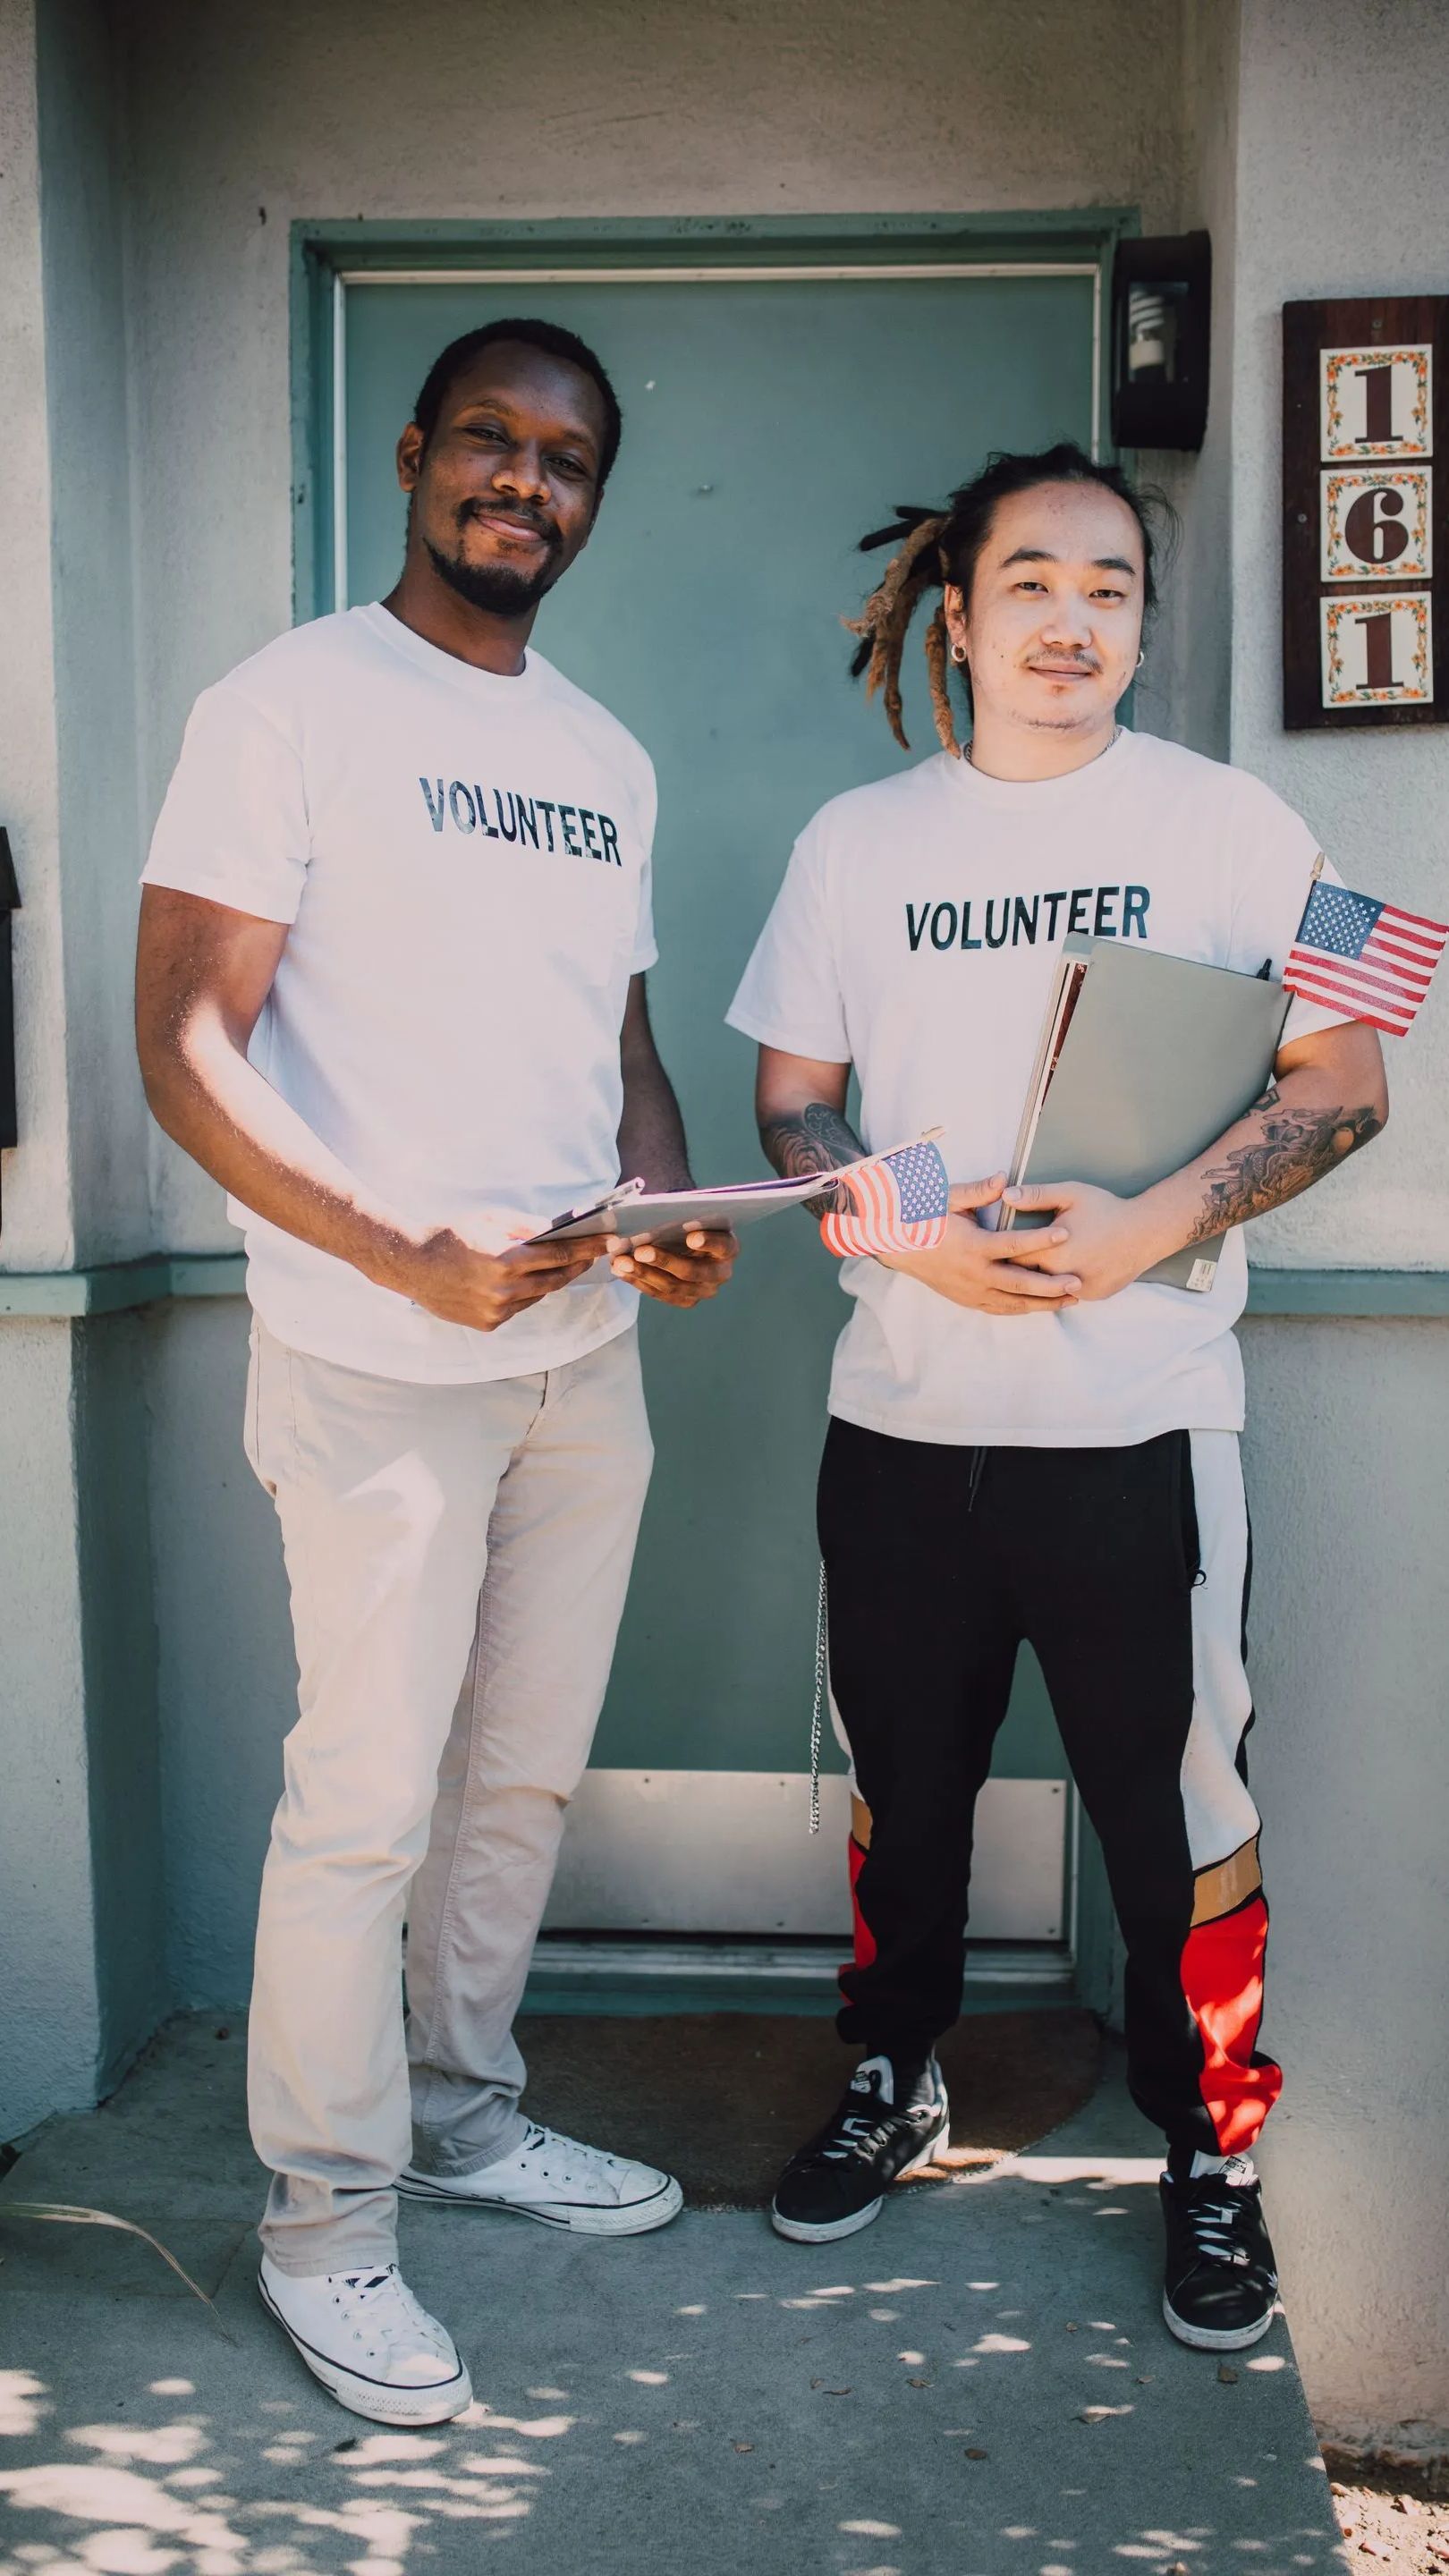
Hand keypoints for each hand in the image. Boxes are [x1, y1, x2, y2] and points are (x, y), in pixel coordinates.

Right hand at [404, 1226, 602, 1331]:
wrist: (411, 1265)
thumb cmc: (450, 1236)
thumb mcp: (489, 1219)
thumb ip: (525, 1226)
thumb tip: (557, 1230)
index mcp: (505, 1260)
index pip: (558, 1254)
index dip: (586, 1248)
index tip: (607, 1241)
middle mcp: (503, 1290)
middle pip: (555, 1279)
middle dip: (577, 1265)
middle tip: (593, 1254)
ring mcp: (496, 1311)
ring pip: (537, 1296)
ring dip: (550, 1281)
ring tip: (563, 1266)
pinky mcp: (488, 1324)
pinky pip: (517, 1308)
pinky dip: (524, 1294)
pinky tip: (525, 1282)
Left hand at [604, 1224, 738, 1309]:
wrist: (687, 1237)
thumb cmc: (689, 1221)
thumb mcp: (690, 1214)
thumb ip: (681, 1214)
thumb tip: (652, 1213)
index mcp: (729, 1246)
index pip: (722, 1245)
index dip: (708, 1242)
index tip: (691, 1237)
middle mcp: (721, 1272)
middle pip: (693, 1272)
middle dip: (664, 1261)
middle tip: (640, 1251)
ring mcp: (704, 1290)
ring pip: (673, 1287)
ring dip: (644, 1274)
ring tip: (621, 1262)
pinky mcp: (687, 1300)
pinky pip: (661, 1295)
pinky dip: (639, 1282)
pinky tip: (621, 1270)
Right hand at [884, 1173, 1081, 1316]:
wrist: (898, 1248)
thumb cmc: (924, 1218)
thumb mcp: (948, 1199)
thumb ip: (978, 1192)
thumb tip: (1004, 1179)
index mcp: (972, 1246)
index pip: (1013, 1244)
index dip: (1040, 1239)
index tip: (1064, 1234)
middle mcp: (974, 1273)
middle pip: (1020, 1283)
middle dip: (1051, 1285)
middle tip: (1078, 1283)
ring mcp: (971, 1290)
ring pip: (1013, 1302)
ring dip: (1043, 1302)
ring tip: (1071, 1300)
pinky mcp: (967, 1300)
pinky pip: (999, 1308)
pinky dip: (1022, 1309)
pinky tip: (1041, 1307)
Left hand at [1001, 1179, 1170, 1299]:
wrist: (1146, 1231)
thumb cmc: (1106, 1208)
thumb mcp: (1071, 1194)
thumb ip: (1036, 1195)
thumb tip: (1005, 1195)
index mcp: (1051, 1253)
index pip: (1012, 1259)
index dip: (1003, 1253)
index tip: (995, 1247)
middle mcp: (1062, 1278)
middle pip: (1027, 1278)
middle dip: (1018, 1269)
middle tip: (1005, 1261)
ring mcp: (1079, 1291)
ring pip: (1048, 1290)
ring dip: (1039, 1281)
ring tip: (1026, 1271)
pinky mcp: (1093, 1296)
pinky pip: (1069, 1294)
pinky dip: (1062, 1286)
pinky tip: (1058, 1276)